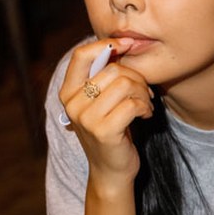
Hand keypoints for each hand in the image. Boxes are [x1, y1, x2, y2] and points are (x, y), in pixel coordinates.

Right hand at [60, 38, 154, 184]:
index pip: (81, 55)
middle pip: (112, 69)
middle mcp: (72, 104)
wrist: (111, 171)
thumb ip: (104, 76)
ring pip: (125, 85)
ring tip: (145, 104)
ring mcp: (86, 118)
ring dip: (143, 93)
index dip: (107, 44)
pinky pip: (133, 104)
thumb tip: (123, 44)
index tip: (128, 44)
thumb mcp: (101, 101)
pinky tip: (146, 115)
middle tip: (145, 92)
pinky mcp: (103, 131)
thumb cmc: (111, 130)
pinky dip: (145, 107)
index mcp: (68, 92)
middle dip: (137, 78)